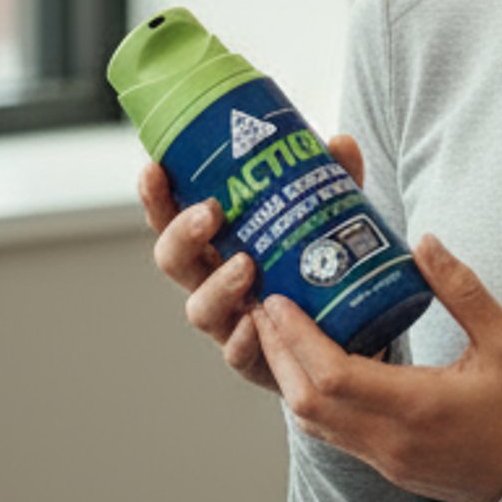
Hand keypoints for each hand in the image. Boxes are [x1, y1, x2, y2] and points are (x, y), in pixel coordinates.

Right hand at [141, 133, 366, 392]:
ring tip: (246, 265)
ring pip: (199, 309)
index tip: (155, 168)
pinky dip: (243, 339)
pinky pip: (237, 354)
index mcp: (216, 243)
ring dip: (217, 286)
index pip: (171, 216)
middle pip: (172, 260)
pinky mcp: (254, 359)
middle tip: (210, 213)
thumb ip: (331, 181)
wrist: (347, 335)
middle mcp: (212, 281)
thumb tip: (340, 142)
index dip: (156, 195)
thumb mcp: (327, 217)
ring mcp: (229, 322)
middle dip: (181, 234)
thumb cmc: (318, 265)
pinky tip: (256, 325)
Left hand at [255, 238, 501, 501]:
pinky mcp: (390, 468)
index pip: (332, 374)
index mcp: (418, 405)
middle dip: (278, 354)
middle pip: (306, 402)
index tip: (279, 300)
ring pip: (315, 423)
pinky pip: (335, 434)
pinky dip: (315, 399)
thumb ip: (461, 289)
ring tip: (281, 334)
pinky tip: (320, 367)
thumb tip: (424, 243)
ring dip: (290, 379)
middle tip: (265, 308)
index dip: (296, 337)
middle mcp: (391, 440)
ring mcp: (387, 460)